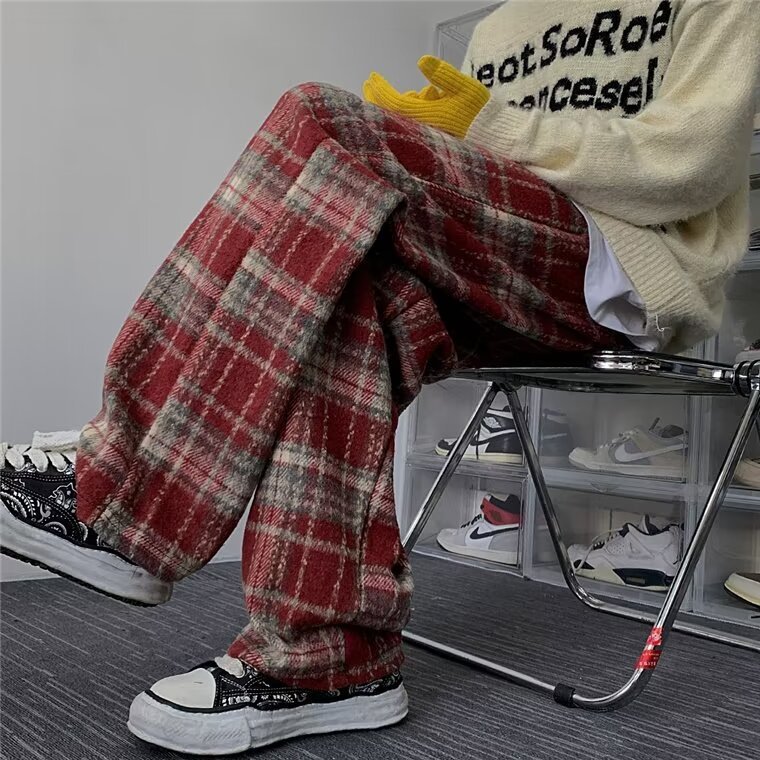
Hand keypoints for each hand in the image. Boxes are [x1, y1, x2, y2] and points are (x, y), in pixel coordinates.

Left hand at [363, 55, 489, 138]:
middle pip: (392, 113)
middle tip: (369, 84)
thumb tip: (421, 61)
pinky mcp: (430, 138)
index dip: (380, 91)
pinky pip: (412, 123)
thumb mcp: (465, 87)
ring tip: (405, 93)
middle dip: (379, 98)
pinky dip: (409, 111)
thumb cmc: (478, 112)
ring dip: (399, 103)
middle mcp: (421, 128)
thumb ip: (443, 74)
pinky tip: (419, 100)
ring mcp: (425, 135)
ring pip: (403, 117)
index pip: (394, 103)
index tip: (371, 77)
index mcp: (426, 116)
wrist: (491, 137)